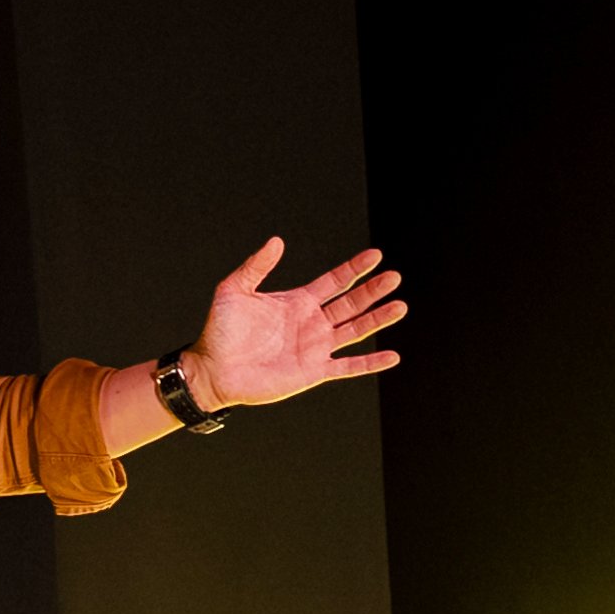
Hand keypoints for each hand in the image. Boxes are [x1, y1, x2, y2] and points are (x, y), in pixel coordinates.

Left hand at [184, 235, 407, 411]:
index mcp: (298, 301)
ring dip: (378, 319)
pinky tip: (392, 357)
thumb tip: (276, 241)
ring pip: (356, 330)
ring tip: (400, 306)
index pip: (335, 281)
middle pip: (351, 303)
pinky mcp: (314, 372)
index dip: (355, 269)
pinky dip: (370, 363)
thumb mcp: (234, 290)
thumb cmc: (220, 331)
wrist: (214, 370)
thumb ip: (256, 266)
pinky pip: (349, 367)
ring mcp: (316, 347)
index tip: (376, 255)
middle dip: (373, 290)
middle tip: (395, 277)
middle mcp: (312, 322)